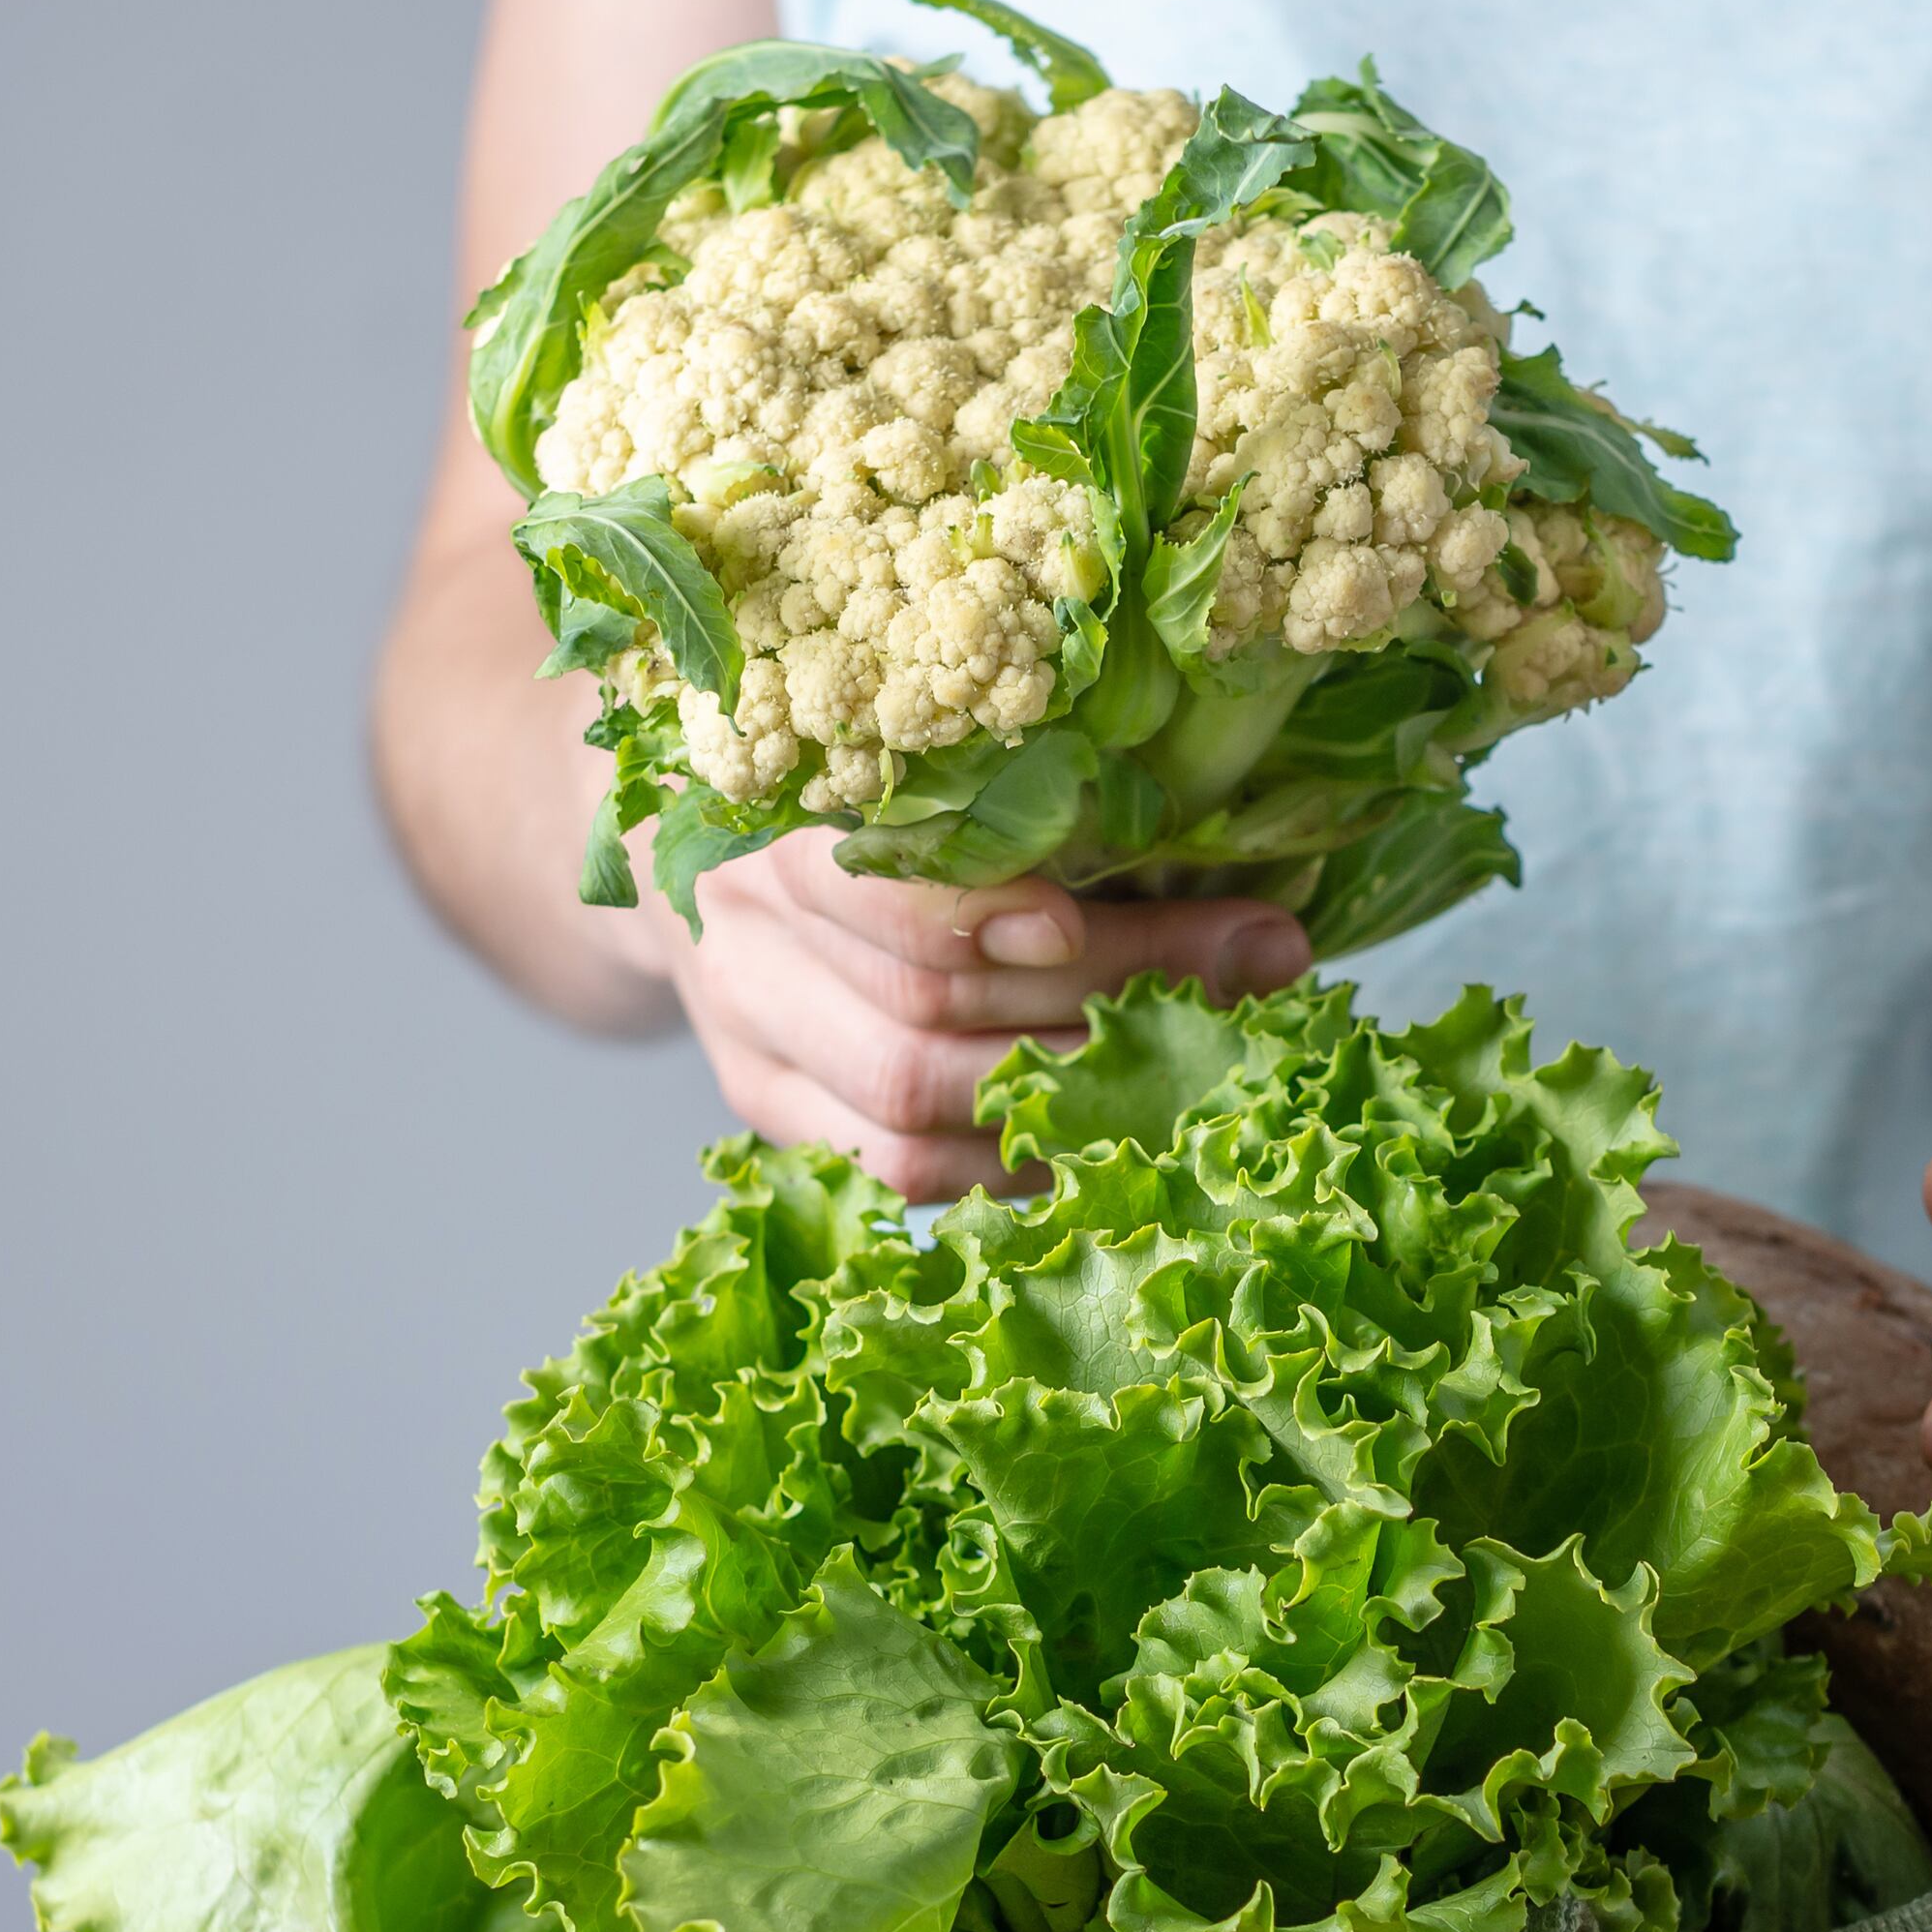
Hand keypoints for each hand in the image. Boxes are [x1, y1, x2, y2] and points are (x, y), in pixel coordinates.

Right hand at [646, 837, 1313, 1196]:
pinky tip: (1102, 1128)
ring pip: (915, 1102)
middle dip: (1107, 993)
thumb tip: (1244, 889)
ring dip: (1074, 1090)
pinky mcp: (772, 1109)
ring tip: (1199, 1056)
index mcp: (770, 817)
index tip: (1094, 922)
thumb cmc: (836, 786)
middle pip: (926, 1005)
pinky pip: (900, 1168)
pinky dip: (1011, 1158)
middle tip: (1250, 970)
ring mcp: (751, 1036)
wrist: (681, 852)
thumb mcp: (912, 763)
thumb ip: (1039, 811)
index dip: (986, 916)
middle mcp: (744, 931)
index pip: (879, 887)